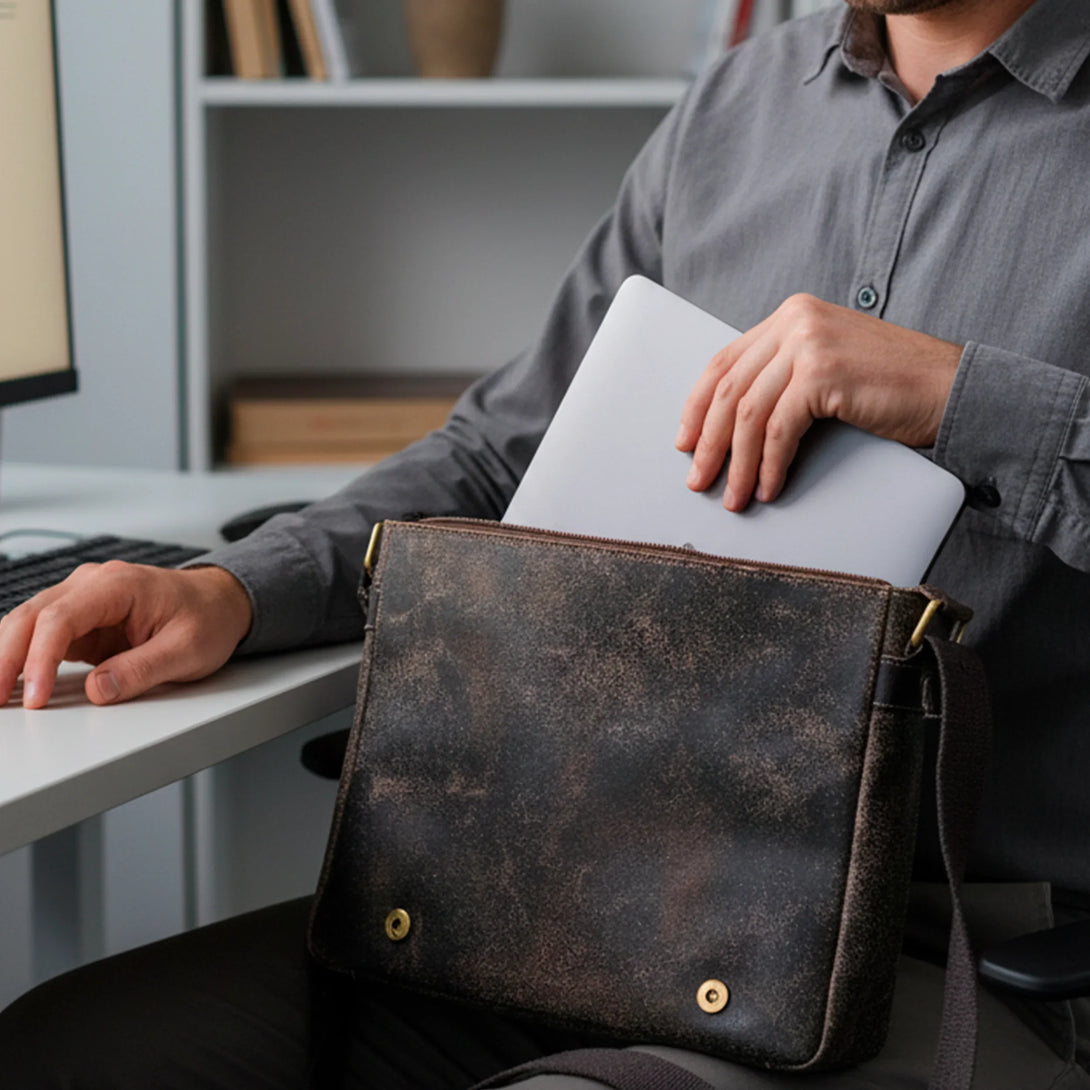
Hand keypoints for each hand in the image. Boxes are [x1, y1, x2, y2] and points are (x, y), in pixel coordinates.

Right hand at [0, 563, 252, 708]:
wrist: (221, 603)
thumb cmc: (209, 619)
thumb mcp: (188, 650)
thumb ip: (143, 669)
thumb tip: (98, 690)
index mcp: (120, 584)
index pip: (62, 617)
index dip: (41, 659)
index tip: (36, 697)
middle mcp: (93, 584)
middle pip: (31, 616)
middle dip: (6, 659)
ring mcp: (83, 600)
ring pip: (26, 623)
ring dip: (5, 657)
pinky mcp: (80, 620)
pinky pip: (39, 635)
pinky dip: (20, 657)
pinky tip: (7, 681)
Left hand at [675, 293, 962, 510]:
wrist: (953, 388)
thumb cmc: (893, 387)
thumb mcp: (827, 368)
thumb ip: (785, 376)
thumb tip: (732, 425)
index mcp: (791, 315)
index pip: (725, 362)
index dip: (697, 407)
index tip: (684, 442)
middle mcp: (795, 320)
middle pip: (729, 389)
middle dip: (708, 442)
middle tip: (699, 481)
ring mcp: (810, 342)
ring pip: (749, 414)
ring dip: (738, 463)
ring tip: (734, 497)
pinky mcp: (824, 372)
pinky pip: (780, 429)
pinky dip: (770, 464)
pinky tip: (770, 488)